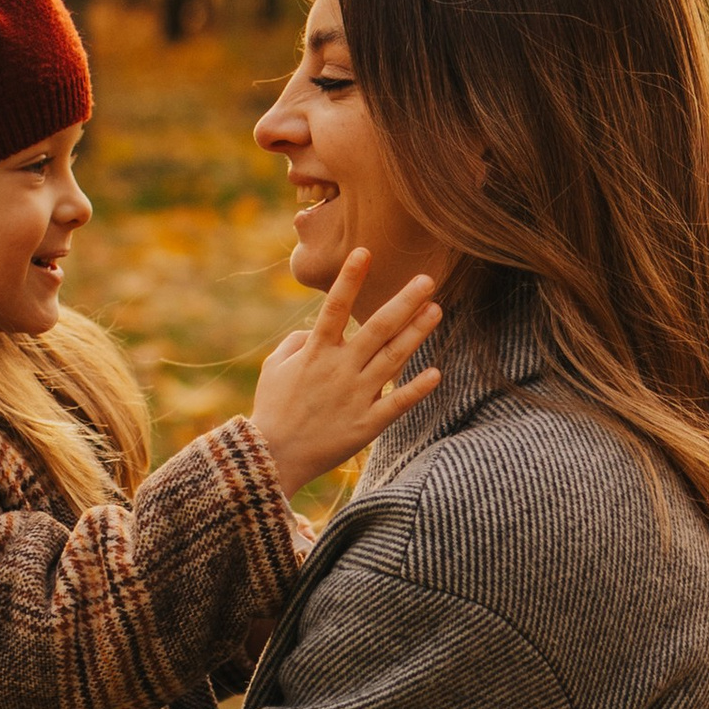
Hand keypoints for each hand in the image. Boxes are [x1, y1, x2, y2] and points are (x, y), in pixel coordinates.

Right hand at [249, 249, 442, 495]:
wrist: (272, 458)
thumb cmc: (271, 409)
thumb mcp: (274, 368)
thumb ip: (296, 342)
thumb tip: (314, 329)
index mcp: (316, 352)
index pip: (335, 307)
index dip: (349, 279)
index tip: (365, 251)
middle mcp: (339, 369)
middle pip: (377, 328)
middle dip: (404, 302)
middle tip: (427, 279)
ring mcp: (355, 396)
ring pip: (393, 358)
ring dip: (416, 333)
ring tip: (436, 309)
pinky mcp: (367, 424)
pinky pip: (396, 403)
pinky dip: (416, 389)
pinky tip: (436, 373)